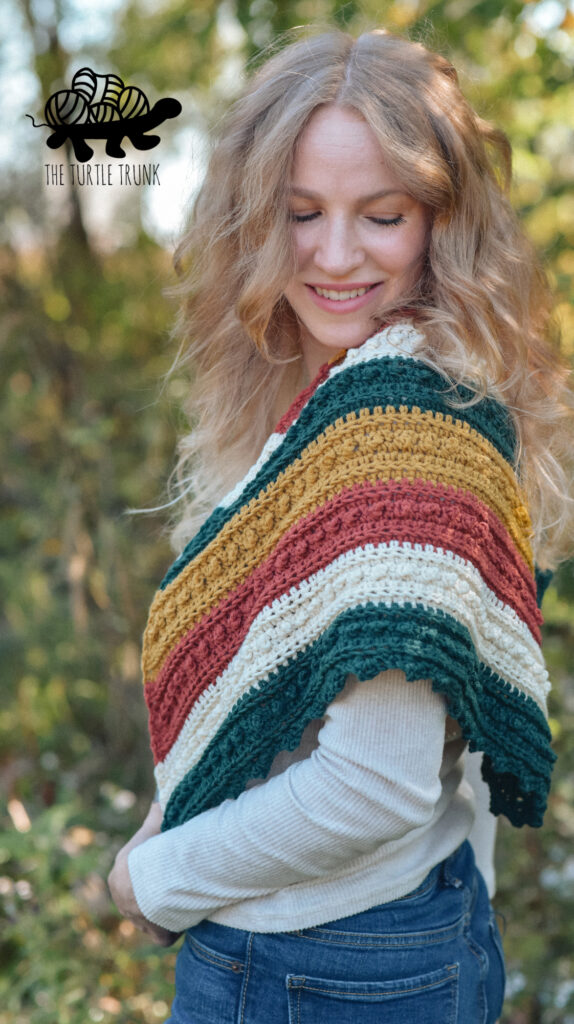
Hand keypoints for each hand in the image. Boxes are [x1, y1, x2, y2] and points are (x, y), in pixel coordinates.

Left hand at [107, 801, 179, 946]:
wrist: (159, 880)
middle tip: (176, 882)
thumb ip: (155, 815)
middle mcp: (123, 901)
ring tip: (183, 899)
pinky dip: (175, 930)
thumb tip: (158, 798)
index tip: (166, 867)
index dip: (150, 872)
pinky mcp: (156, 934)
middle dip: (156, 894)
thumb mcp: (153, 827)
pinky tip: (186, 918)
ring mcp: (139, 920)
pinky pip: (165, 935)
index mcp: (118, 876)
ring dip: (165, 912)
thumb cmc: (155, 850)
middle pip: (141, 899)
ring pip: (152, 918)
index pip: (132, 877)